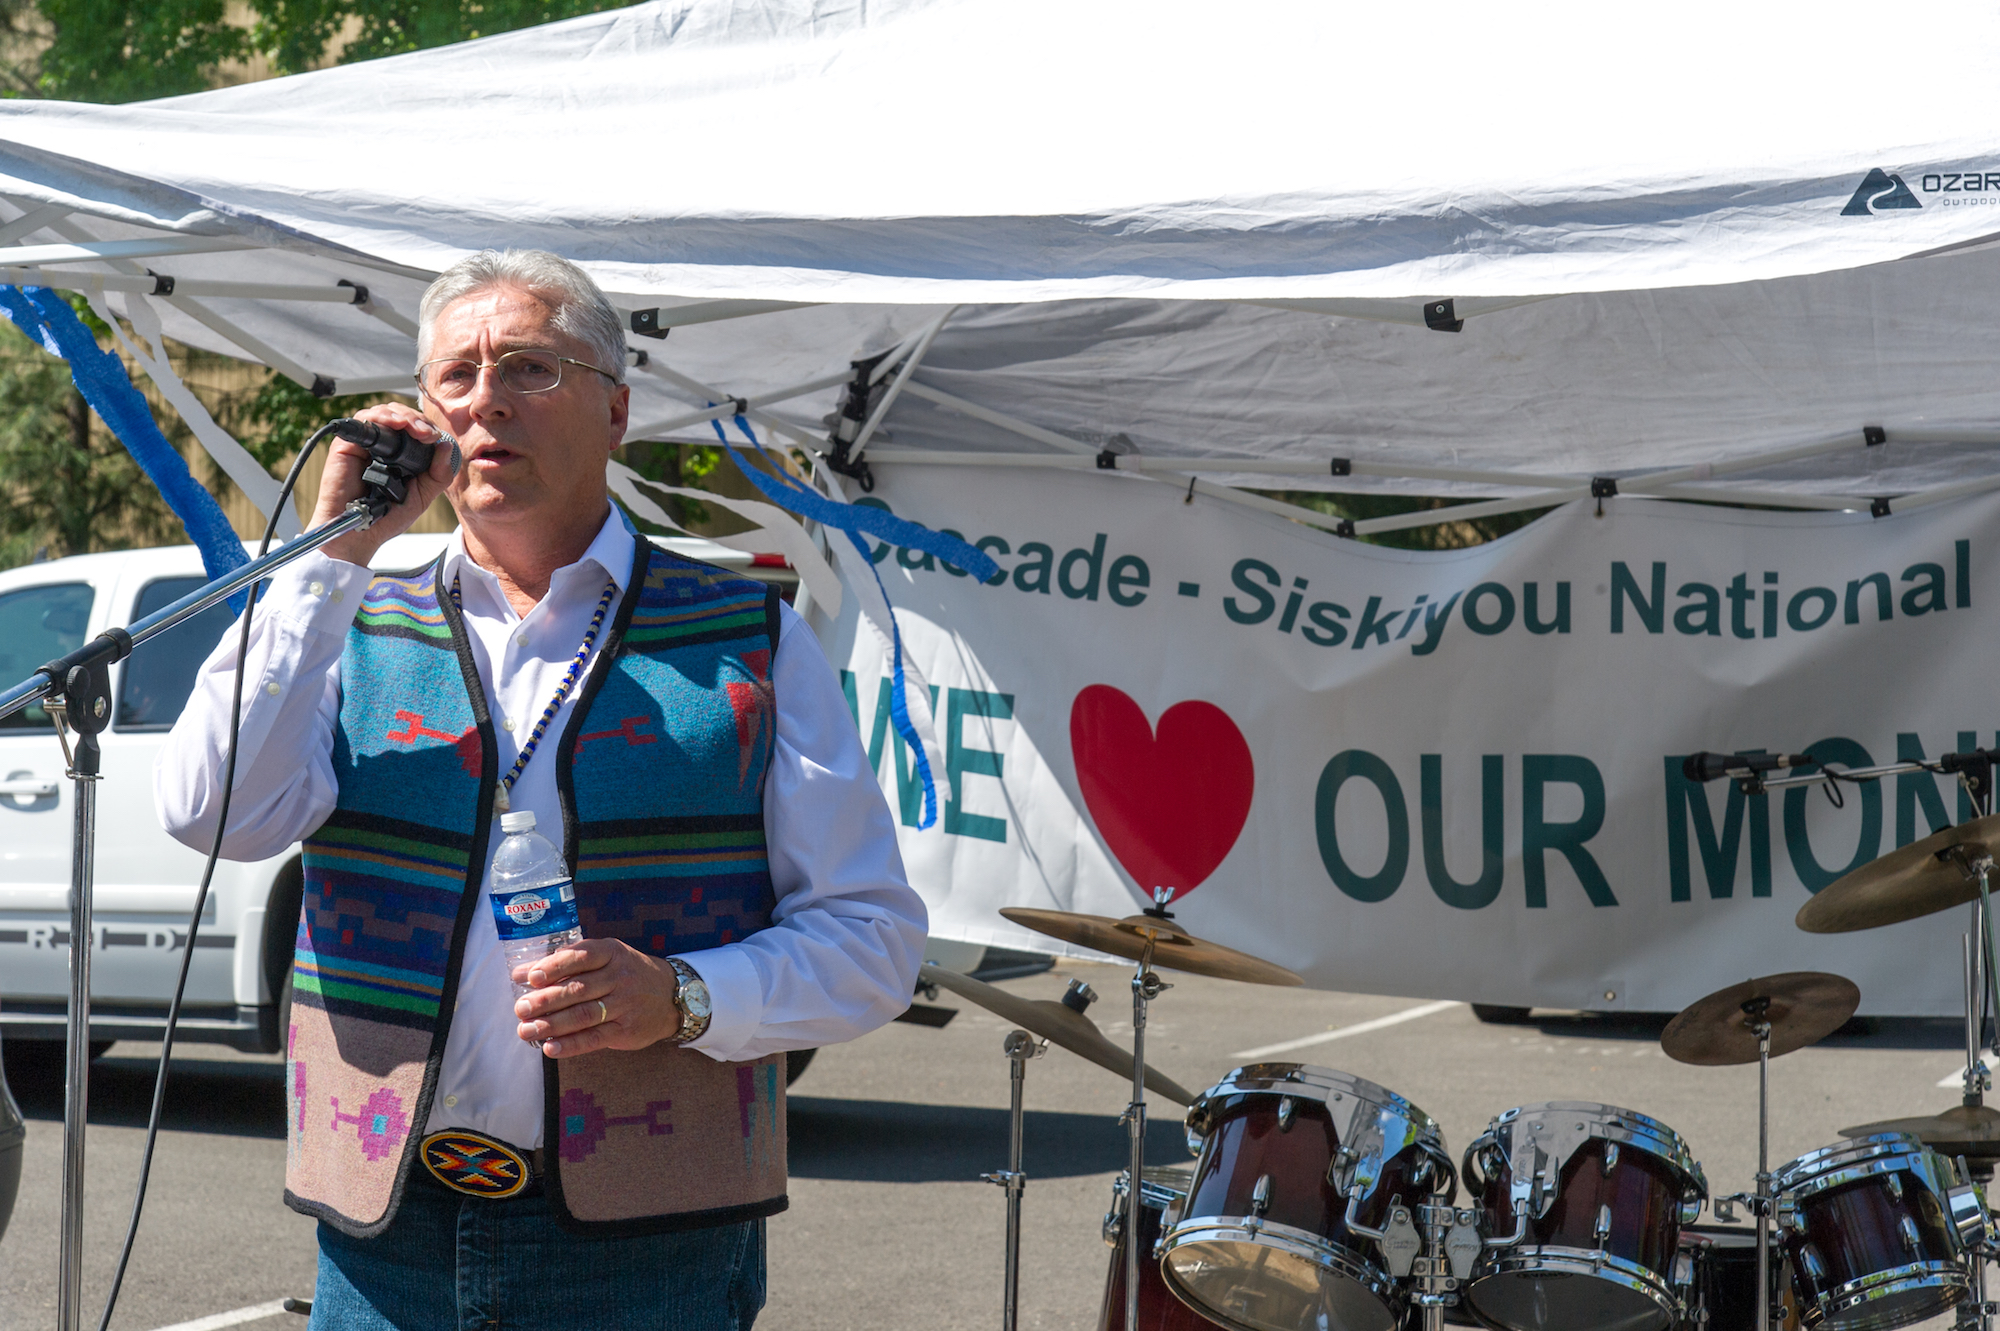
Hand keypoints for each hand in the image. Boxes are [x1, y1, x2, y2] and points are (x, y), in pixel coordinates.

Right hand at [310, 402, 458, 567]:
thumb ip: (439, 473)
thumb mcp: (423, 495)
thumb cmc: (388, 516)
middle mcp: (382, 446)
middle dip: (417, 419)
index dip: (426, 426)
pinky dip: (381, 417)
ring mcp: (364, 444)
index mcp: (401, 454)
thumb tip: (446, 445)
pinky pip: (362, 420)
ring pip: (383, 412)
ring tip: (415, 430)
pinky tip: (395, 424)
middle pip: (400, 415)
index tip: (436, 438)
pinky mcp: (347, 445)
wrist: (361, 532)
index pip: (414, 427)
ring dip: (402, 415)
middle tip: (428, 434)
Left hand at [512, 938, 682, 1057]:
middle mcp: (620, 976)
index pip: (581, 957)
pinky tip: (550, 1048)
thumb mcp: (605, 958)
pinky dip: (571, 1044)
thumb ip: (565, 963)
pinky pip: (595, 1038)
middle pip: (578, 989)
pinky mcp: (626, 1029)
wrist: (671, 995)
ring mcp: (625, 1004)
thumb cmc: (626, 973)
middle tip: (521, 1009)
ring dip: (552, 1025)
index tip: (531, 977)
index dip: (555, 967)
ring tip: (526, 1030)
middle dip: (546, 1000)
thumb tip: (521, 973)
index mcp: (611, 952)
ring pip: (584, 1015)